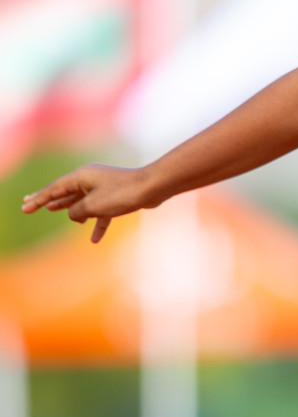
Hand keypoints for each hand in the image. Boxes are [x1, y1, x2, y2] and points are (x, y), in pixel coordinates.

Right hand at [21, 164, 156, 242]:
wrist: (153, 188)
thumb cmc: (123, 193)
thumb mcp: (93, 205)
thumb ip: (77, 212)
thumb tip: (74, 216)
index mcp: (81, 176)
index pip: (54, 189)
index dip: (38, 199)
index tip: (25, 207)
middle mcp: (90, 179)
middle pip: (64, 191)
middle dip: (48, 198)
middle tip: (30, 203)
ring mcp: (104, 187)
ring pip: (81, 199)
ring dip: (70, 207)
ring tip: (53, 211)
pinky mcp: (116, 197)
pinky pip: (102, 211)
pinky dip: (97, 223)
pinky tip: (94, 240)